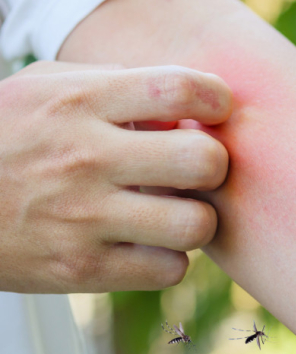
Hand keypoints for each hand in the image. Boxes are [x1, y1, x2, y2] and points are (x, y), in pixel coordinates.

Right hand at [0, 60, 231, 292]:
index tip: (216, 108)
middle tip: (196, 167)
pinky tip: (147, 242)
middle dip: (214, 163)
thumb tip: (184, 103)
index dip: (216, 96)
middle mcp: (86, 158)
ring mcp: (83, 218)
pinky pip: (169, 269)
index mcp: (81, 101)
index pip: (178, 87)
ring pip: (195, 225)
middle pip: (202, 161)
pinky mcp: (80, 270)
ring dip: (197, 218)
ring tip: (174, 209)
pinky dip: (169, 258)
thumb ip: (116, 83)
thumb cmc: (7, 133)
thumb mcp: (47, 87)